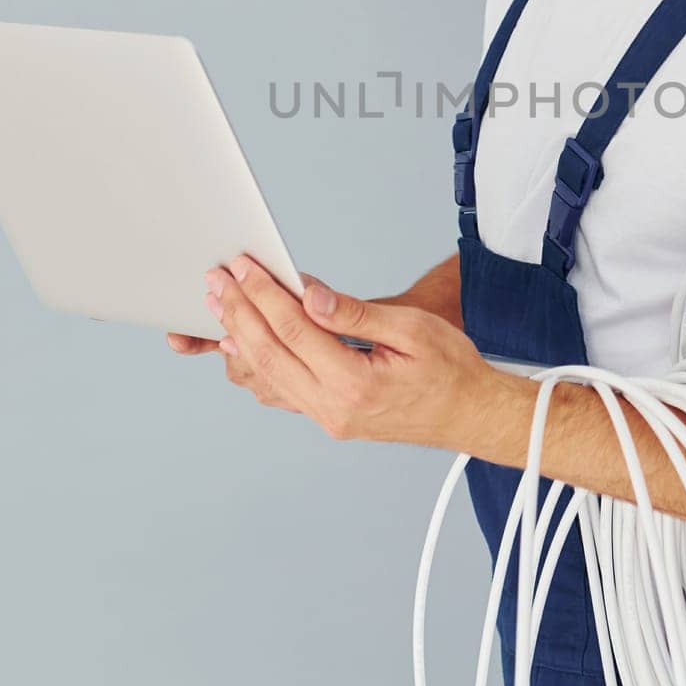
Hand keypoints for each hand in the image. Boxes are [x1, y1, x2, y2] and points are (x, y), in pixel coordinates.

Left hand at [170, 255, 496, 447]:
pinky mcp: (327, 419)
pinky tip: (240, 345)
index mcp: (354, 383)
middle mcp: (332, 408)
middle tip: (217, 280)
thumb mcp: (411, 329)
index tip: (244, 267)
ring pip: (266, 376)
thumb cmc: (450, 370)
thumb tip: (310, 294)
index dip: (264, 293)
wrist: (468, 414)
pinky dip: (255, 366)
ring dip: (240, 337)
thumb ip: (355, 313)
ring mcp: (327, 419)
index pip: (293, 330)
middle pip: (269, 353)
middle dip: (238, 311)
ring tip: (219, 305)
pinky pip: (280, 392)